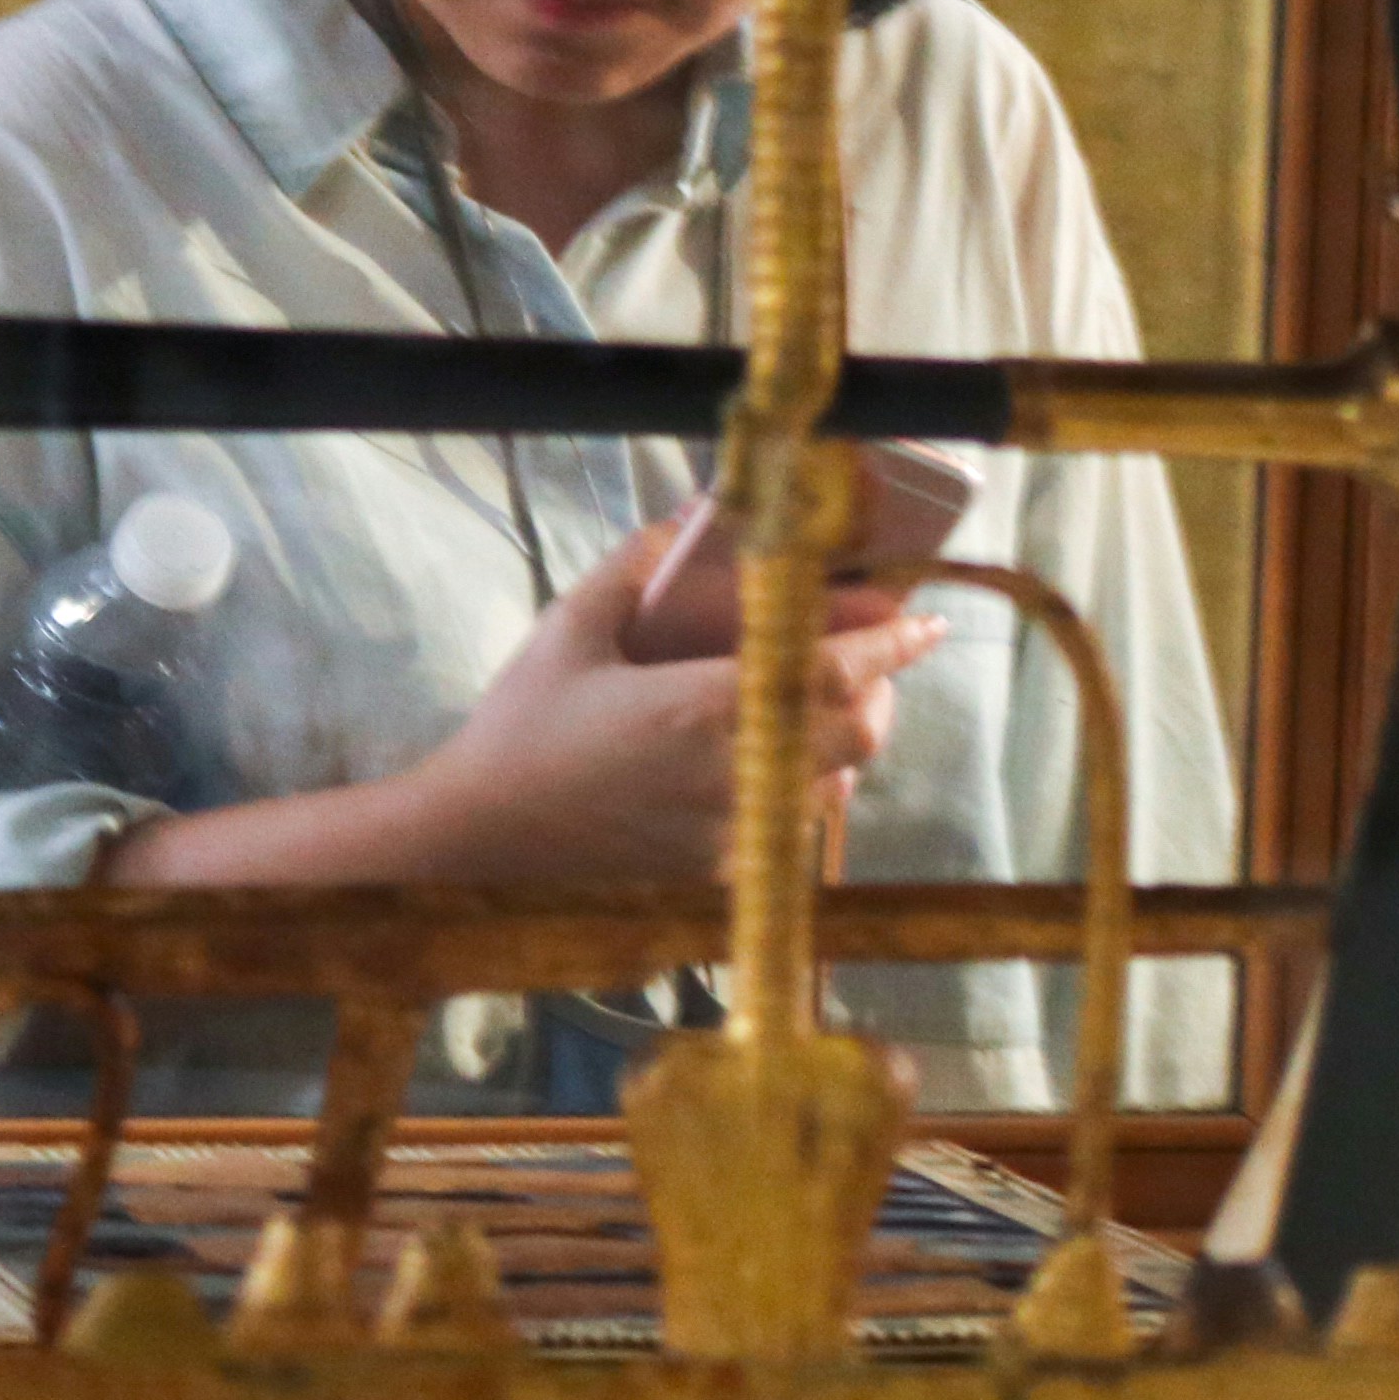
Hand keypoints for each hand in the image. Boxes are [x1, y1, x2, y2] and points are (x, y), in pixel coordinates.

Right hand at [103, 520, 932, 894]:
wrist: (472, 847)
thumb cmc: (517, 732)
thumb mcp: (569, 631)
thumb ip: (637, 569)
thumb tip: (689, 521)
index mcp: (703, 708)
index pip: (837, 672)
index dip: (893, 644)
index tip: (926, 623)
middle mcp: (733, 777)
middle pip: (859, 734)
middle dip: (877, 693)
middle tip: (865, 662)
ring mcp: (730, 836)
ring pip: (831, 786)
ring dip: (836, 745)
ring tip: (807, 710)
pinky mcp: (716, 878)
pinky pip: (788, 830)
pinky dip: (794, 791)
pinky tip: (760, 766)